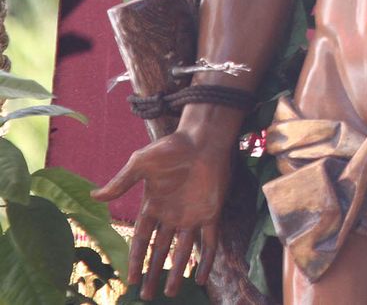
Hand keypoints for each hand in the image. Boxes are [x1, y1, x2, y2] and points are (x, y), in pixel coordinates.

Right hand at [91, 129, 232, 298]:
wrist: (204, 138)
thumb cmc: (171, 148)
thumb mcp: (140, 164)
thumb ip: (121, 182)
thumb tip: (94, 196)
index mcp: (153, 206)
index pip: (141, 240)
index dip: (135, 259)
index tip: (130, 279)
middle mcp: (172, 215)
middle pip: (160, 250)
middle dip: (154, 272)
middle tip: (148, 296)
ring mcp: (192, 215)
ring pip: (183, 251)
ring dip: (178, 271)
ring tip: (172, 293)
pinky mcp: (211, 212)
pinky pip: (210, 241)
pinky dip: (207, 259)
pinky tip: (202, 276)